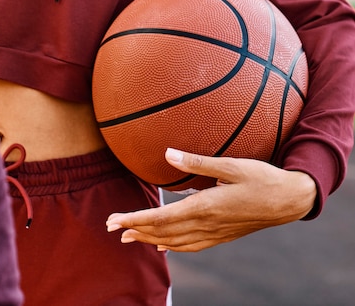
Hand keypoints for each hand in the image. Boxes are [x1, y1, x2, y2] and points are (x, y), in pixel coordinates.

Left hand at [106, 148, 316, 252]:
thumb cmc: (261, 178)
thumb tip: (167, 154)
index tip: (114, 220)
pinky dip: (173, 246)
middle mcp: (207, 225)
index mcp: (206, 207)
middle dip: (135, 229)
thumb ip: (196, 162)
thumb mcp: (230, 164)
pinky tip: (164, 246)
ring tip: (130, 237)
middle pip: (163, 232)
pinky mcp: (222, 236)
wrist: (289, 201)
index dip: (135, 219)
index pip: (161, 217)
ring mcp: (215, 234)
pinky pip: (191, 246)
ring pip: (175, 242)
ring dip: (149, 239)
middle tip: (111, 227)